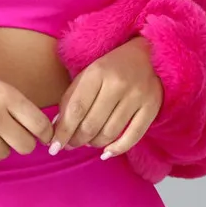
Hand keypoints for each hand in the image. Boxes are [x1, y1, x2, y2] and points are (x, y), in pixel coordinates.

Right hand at [0, 67, 53, 170]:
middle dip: (21, 141)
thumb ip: (20, 108)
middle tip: (9, 133)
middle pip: (26, 146)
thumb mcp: (0, 87)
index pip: (40, 125)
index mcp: (7, 96)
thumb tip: (45, 135)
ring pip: (5, 154)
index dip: (45, 134)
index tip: (41, 136)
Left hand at [51, 37, 163, 159]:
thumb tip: (58, 130)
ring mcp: (137, 96)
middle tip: (70, 145)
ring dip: (94, 144)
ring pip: (110, 132)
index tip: (53, 147)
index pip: (76, 109)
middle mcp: (118, 84)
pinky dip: (118, 149)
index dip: (63, 132)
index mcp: (97, 72)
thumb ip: (71, 100)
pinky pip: (133, 136)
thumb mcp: (87, 75)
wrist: (147, 55)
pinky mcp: (152, 106)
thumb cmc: (110, 68)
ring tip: (87, 143)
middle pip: (92, 124)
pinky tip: (107, 152)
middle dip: (77, 140)